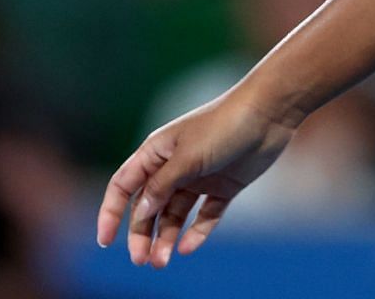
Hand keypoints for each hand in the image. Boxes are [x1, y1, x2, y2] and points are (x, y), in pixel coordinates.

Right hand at [95, 84, 298, 266]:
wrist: (269, 112)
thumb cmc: (224, 126)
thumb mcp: (187, 158)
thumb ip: (162, 186)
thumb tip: (139, 213)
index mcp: (157, 152)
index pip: (123, 185)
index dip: (111, 212)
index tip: (104, 242)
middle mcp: (174, 166)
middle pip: (148, 206)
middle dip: (141, 234)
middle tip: (141, 261)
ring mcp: (199, 177)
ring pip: (175, 215)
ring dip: (166, 238)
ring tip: (161, 262)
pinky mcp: (224, 186)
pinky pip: (205, 215)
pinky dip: (196, 232)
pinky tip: (188, 248)